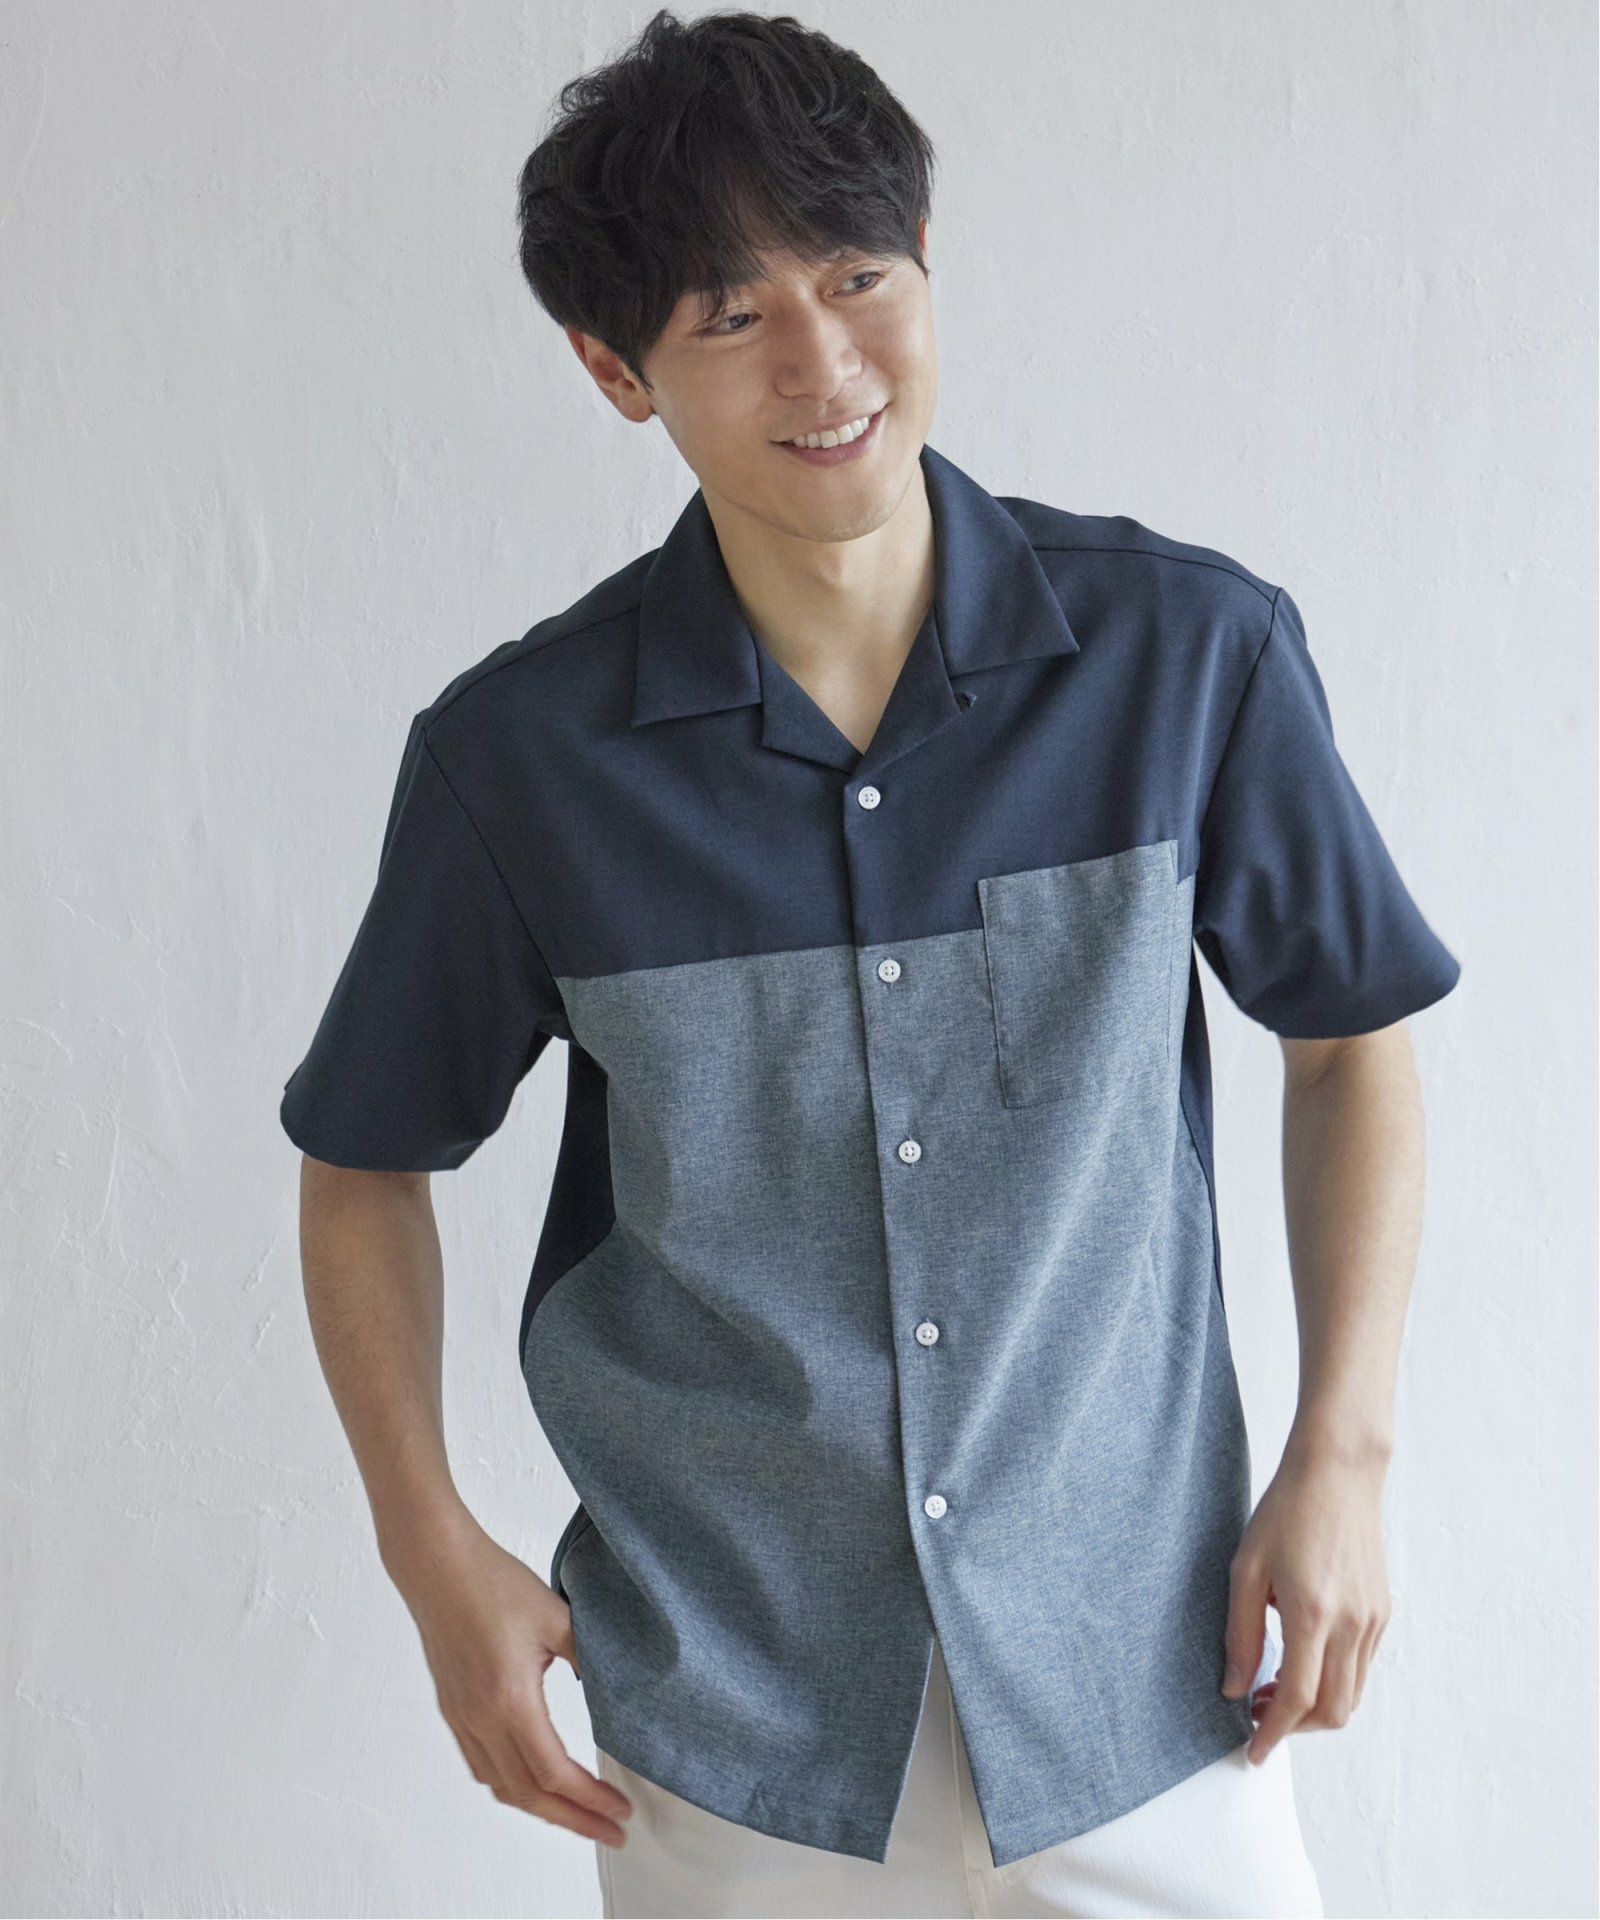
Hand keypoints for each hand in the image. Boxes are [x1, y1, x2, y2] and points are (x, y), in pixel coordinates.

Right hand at [388, 1514, 634, 1845]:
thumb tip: (614, 1689)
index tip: (620, 1810)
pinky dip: (512, 1786)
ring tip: (578, 1815)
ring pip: (501, 1787)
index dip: (590, 1799)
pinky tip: (532, 1782)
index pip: (554, 1773)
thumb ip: (587, 1657)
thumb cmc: (495, 1582)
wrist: (438, 1566)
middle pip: (528, 1795)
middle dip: (573, 1821)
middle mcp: (481, 1718)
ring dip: (541, 1809)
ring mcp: (462, 1717)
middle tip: (611, 1832)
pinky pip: (481, 1766)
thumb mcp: (555, 1615)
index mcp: (510, 1698)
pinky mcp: (452, 1708)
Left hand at [1220, 1444, 1392, 1764]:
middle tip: (1257, 1713)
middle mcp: (1351, 1625)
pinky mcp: (1381, 1613)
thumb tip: (1234, 1689)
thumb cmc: (1285, 1513)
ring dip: (1314, 1708)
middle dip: (1294, 1728)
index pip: (1296, 1698)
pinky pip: (1361, 1669)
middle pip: (1331, 1711)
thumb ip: (1239, 1633)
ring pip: (1352, 1696)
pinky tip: (1301, 1660)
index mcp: (1311, 1614)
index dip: (1273, 1734)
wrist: (1338, 1474)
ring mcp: (1372, 1621)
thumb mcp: (1245, 1569)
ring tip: (1272, 1688)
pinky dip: (1333, 1682)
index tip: (1252, 1751)